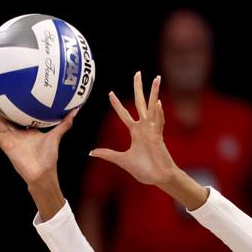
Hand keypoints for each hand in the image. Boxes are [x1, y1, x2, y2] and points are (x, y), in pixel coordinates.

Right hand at [0, 95, 76, 186]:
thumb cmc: (48, 157)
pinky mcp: (6, 145)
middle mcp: (16, 133)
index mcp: (27, 130)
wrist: (42, 172)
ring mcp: (9, 139)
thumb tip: (75, 111)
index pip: (17, 115)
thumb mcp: (56, 136)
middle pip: (4, 116)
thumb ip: (64, 124)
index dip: (12, 105)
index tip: (10, 91)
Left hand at [89, 72, 207, 209]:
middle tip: (138, 73)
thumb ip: (107, 154)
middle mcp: (144, 127)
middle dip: (138, 88)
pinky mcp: (159, 137)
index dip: (117, 104)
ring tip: (156, 78)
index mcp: (135, 132)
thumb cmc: (143, 169)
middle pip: (140, 103)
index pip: (124, 114)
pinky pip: (159, 123)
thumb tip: (91, 152)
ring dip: (154, 93)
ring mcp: (153, 130)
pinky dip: (159, 114)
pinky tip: (158, 103)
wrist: (158, 178)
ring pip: (153, 107)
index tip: (110, 93)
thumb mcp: (121, 160)